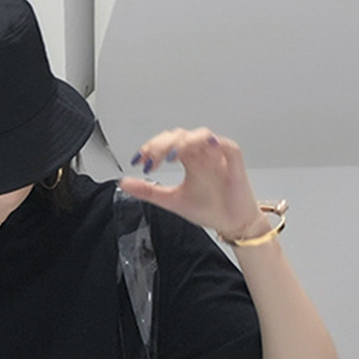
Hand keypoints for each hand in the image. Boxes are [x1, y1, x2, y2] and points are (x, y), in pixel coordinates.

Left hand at [119, 128, 263, 239]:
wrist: (231, 224)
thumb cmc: (208, 209)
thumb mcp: (171, 200)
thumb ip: (148, 191)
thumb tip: (124, 182)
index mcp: (188, 159)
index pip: (167, 143)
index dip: (151, 148)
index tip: (139, 161)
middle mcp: (201, 154)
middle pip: (180, 135)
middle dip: (162, 144)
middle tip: (152, 159)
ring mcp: (217, 155)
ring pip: (200, 135)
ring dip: (184, 142)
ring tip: (171, 156)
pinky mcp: (233, 162)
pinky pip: (226, 145)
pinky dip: (214, 142)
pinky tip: (202, 148)